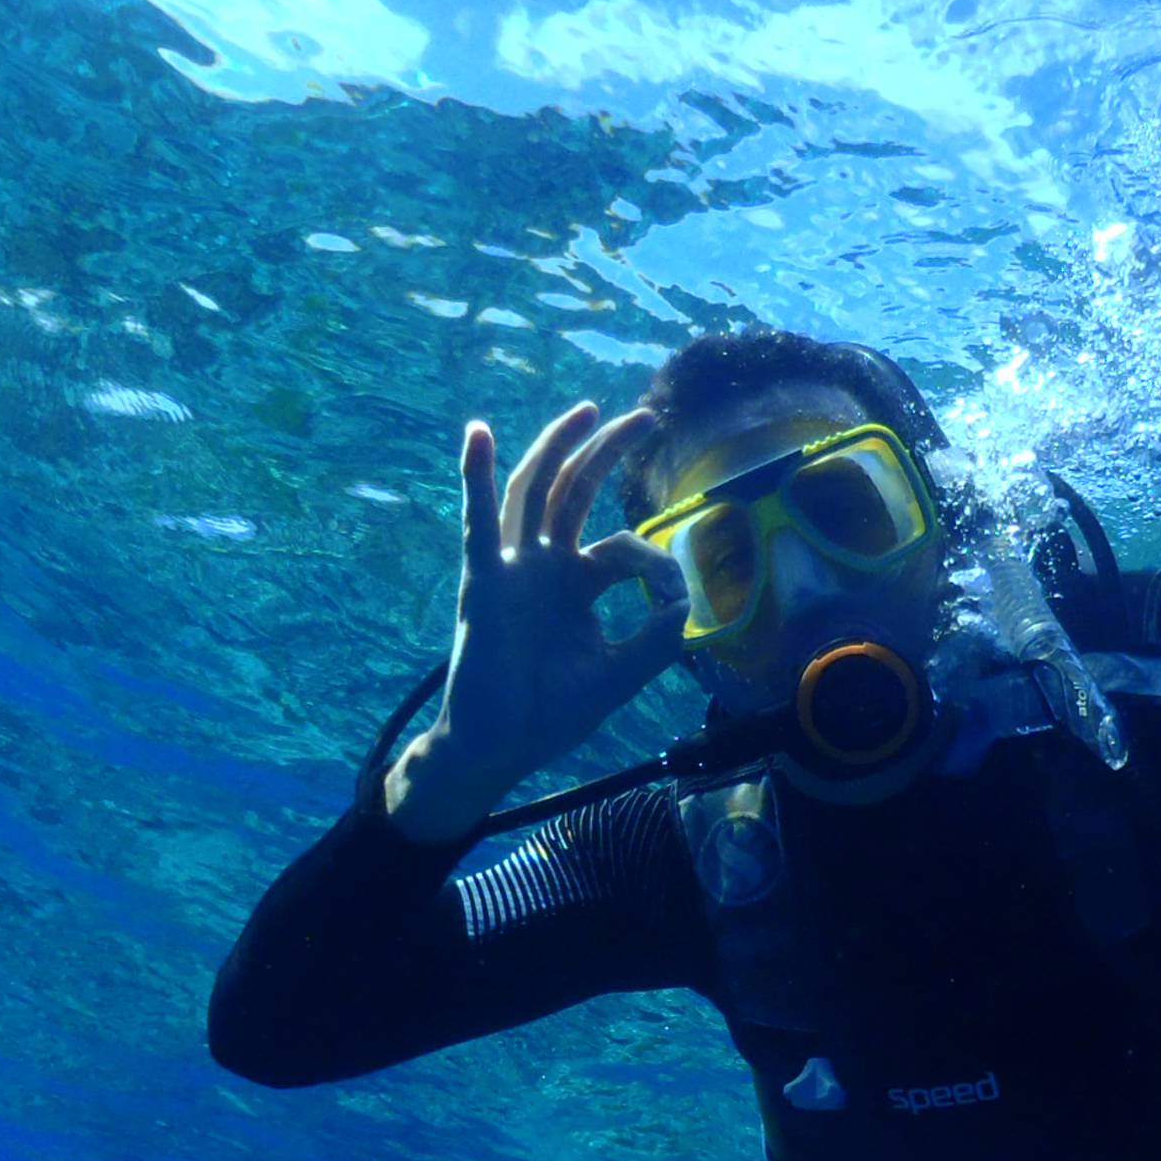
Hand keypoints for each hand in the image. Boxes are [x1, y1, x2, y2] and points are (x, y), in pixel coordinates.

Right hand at [384, 402, 688, 841]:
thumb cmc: (550, 714)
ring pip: (536, 491)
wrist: (499, 749)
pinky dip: (476, 476)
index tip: (674, 598)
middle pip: (576, 491)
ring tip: (589, 411)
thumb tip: (684, 598)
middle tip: (646, 418)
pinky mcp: (485, 582)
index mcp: (575, 584)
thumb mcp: (621, 673)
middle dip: (608, 452)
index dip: (654, 561)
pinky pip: (478, 523)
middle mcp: (543, 566)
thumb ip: (656, 638)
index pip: (620, 546)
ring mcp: (512, 569)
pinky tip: (478, 436)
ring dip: (560, 447)